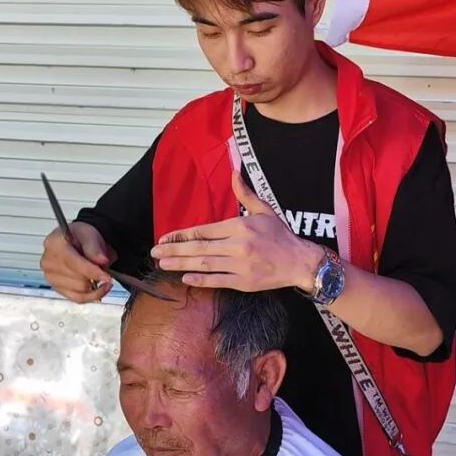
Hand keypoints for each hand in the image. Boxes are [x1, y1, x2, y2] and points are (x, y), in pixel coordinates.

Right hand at [40, 222, 116, 302]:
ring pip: (80, 290)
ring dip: (94, 285)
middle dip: (95, 276)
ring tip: (98, 272)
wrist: (76, 242)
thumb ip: (94, 247)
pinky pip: (77, 298)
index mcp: (54, 244)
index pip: (74, 264)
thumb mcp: (89, 234)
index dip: (93, 272)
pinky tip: (99, 289)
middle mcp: (48, 262)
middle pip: (79, 280)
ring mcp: (50, 276)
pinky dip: (91, 296)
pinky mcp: (56, 288)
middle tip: (104, 268)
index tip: (107, 277)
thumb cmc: (80, 236)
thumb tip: (101, 261)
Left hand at [150, 171, 323, 291]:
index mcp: (240, 226)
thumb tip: (234, 172)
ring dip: (181, 264)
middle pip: (200, 247)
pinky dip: (201, 280)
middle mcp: (238, 245)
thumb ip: (245, 194)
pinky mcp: (244, 282)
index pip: (204, 230)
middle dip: (174, 249)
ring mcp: (240, 265)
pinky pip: (218, 281)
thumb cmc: (281, 236)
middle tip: (155, 251)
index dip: (182, 234)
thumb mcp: (265, 210)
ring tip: (163, 263)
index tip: (166, 237)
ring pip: (205, 264)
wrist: (300, 262)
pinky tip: (186, 279)